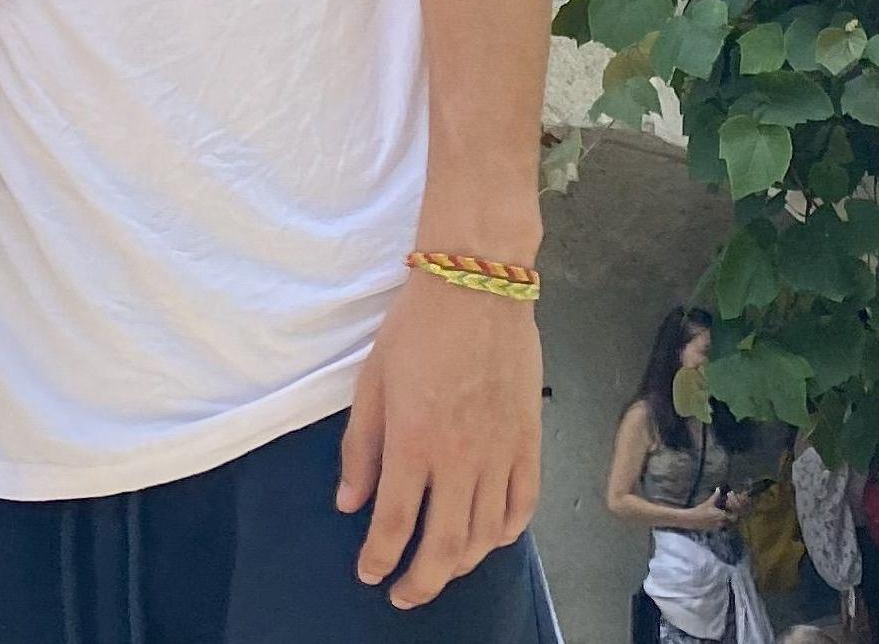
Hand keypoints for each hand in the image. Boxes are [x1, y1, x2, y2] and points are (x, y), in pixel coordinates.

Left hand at [336, 267, 541, 608]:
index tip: (369, 574)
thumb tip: (349, 502)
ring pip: (485, 536)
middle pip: (444, 547)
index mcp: (413, 443)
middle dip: (421, 581)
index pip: (394, 524)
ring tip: (441, 570)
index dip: (379, 559)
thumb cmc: (416, 326)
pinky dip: (504, 534)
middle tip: (403, 595)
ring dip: (461, 565)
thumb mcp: (371, 381)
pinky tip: (488, 538)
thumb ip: (360, 447)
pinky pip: (521, 507)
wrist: (477, 284)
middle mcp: (459, 460)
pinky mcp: (529, 444)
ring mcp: (499, 455)